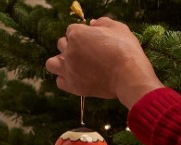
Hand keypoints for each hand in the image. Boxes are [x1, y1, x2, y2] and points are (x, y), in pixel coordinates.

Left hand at [45, 17, 163, 108]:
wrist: (129, 75)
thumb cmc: (126, 49)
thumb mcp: (118, 28)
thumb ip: (102, 22)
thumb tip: (92, 23)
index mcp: (77, 35)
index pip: (71, 30)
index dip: (82, 33)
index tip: (91, 39)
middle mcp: (69, 52)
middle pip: (61, 44)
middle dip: (71, 45)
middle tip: (85, 51)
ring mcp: (69, 70)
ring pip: (51, 63)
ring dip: (59, 62)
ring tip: (70, 63)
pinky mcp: (72, 86)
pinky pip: (59, 82)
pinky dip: (65, 78)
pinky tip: (75, 76)